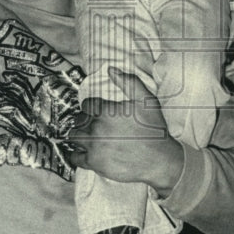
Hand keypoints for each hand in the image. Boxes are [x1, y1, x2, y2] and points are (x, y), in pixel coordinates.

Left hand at [66, 68, 183, 195]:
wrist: (160, 159)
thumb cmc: (154, 129)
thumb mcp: (147, 100)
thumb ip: (129, 82)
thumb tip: (111, 70)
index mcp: (107, 111)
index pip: (87, 105)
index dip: (91, 107)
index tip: (96, 112)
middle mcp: (97, 128)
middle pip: (78, 120)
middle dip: (84, 120)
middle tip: (92, 124)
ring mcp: (94, 146)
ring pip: (74, 136)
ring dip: (78, 135)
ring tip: (86, 136)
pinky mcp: (94, 163)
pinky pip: (75, 157)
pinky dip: (75, 154)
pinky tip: (81, 152)